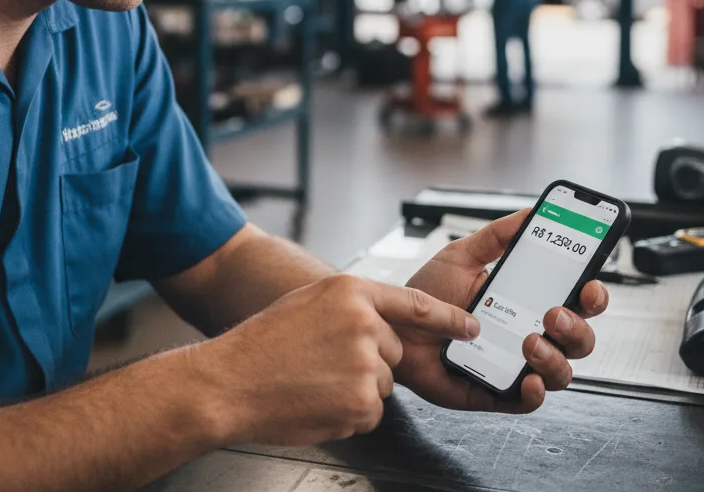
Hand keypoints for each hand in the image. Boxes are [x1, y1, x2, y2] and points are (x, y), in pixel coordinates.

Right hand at [198, 273, 479, 444]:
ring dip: (356, 386)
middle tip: (326, 361)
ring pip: (381, 382)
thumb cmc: (265, 341)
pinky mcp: (362, 404)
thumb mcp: (310, 301)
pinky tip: (317, 398)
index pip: (415, 303)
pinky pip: (370, 410)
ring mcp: (365, 365)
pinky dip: (348, 410)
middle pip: (393, 351)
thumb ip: (350, 305)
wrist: (233, 380)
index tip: (470, 326)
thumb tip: (381, 321)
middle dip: (368, 359)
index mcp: (352, 292)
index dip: (448, 318)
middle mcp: (365, 324)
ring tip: (316, 379)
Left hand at [393, 210, 608, 412]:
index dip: (592, 294)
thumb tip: (528, 212)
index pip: (575, 301)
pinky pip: (527, 402)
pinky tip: (527, 380)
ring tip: (529, 341)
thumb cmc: (428, 294)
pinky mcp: (495, 393)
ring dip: (555, 358)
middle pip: (578, 339)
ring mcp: (515, 366)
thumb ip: (496, 236)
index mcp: (528, 301)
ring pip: (561, 372)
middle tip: (553, 313)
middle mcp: (529, 335)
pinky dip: (534, 394)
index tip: (590, 283)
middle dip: (577, 328)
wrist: (392, 325)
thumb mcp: (461, 257)